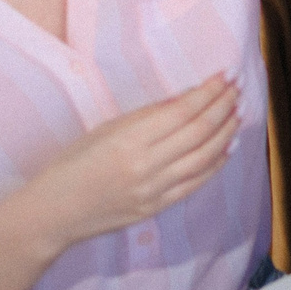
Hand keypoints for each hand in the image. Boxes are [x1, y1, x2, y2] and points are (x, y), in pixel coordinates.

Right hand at [23, 74, 242, 249]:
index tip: (226, 76)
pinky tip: (226, 148)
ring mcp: (153, 190)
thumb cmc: (72, 164)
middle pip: (199, 131)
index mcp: (129, 141)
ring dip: (226, 133)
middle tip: (238, 88)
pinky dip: (215, 164)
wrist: (52, 213)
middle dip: (223, 106)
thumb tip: (187, 98)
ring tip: (238, 113)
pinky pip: (195, 183)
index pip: (183, 111)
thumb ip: (148, 116)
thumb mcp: (106, 129)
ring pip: (204, 157)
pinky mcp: (156, 208)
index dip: (209, 91)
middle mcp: (146, 166)